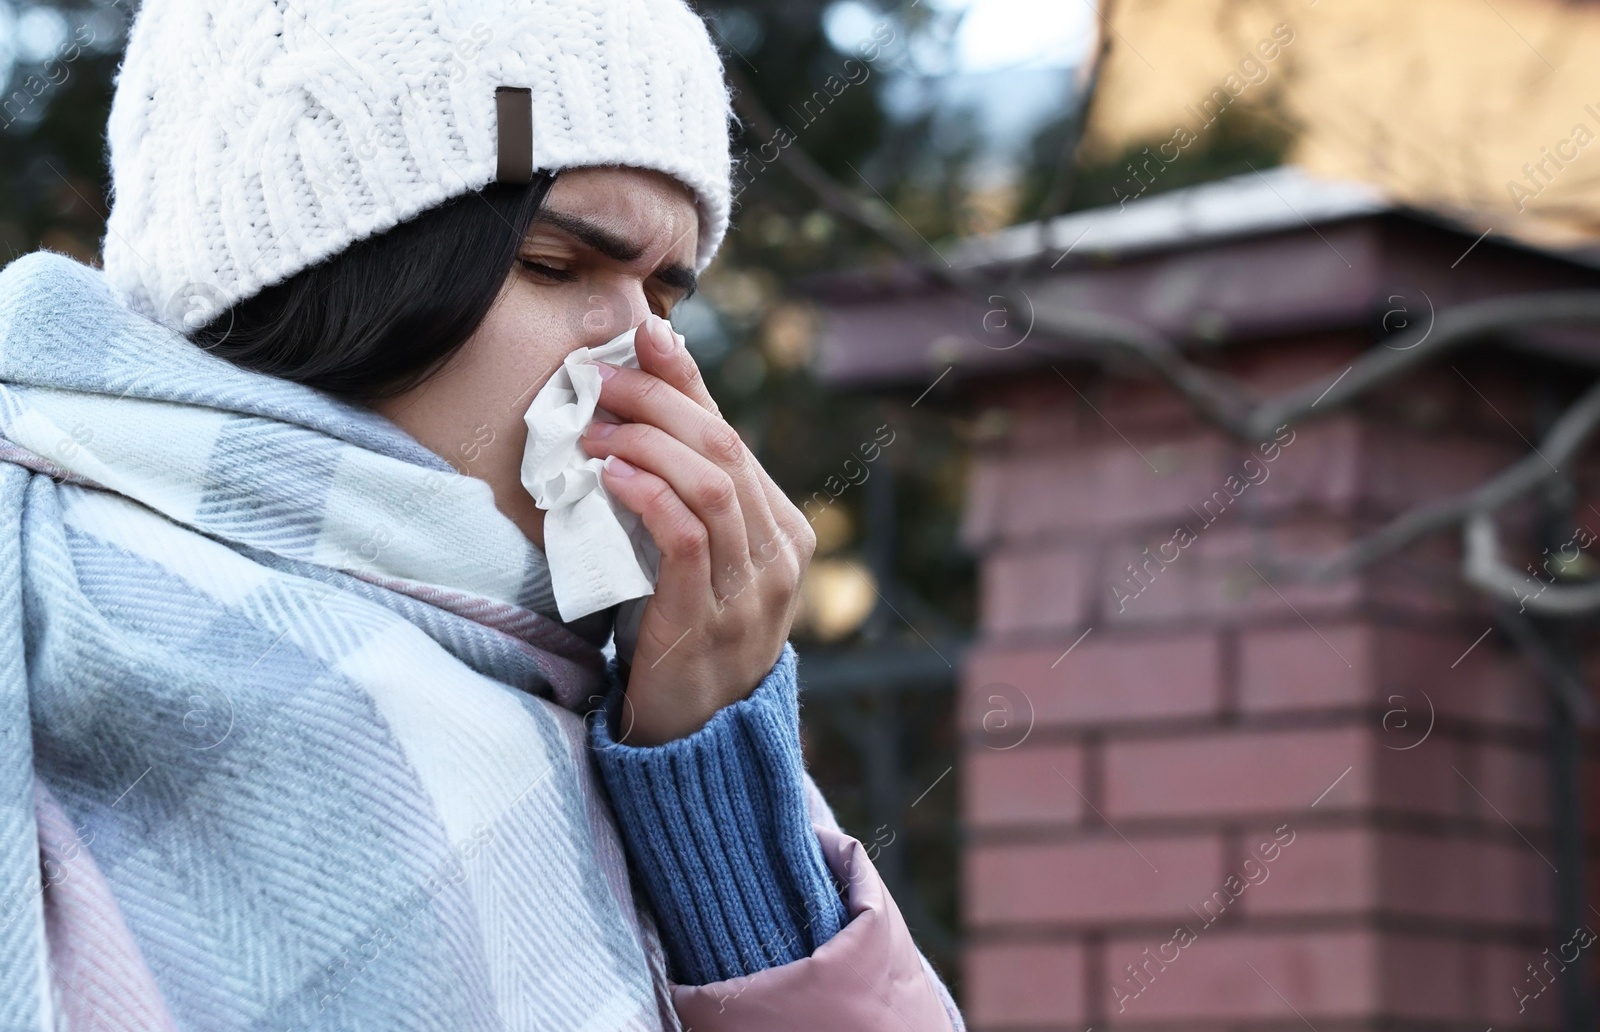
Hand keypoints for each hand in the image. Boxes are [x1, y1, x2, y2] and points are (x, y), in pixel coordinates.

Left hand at [579, 314, 814, 744]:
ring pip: (710, 484)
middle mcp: (779, 557)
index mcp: (783, 531)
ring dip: (645, 442)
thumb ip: (683, 494)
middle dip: (658, 401)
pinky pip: (687, 537)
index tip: (644, 336)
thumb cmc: (683, 633)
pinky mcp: (708, 621)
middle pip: (723, 449)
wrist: (693, 737)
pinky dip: (648, 494)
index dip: (687, 381)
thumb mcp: (695, 557)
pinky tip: (610, 476)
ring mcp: (751, 592)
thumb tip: (641, 403)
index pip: (732, 436)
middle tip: (600, 381)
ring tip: (595, 428)